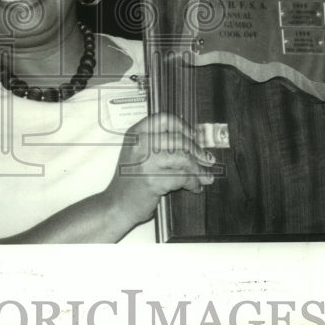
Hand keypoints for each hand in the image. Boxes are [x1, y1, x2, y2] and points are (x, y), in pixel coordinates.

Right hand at [104, 112, 215, 227]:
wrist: (117, 204)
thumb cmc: (130, 179)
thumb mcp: (137, 153)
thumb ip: (157, 143)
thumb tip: (192, 141)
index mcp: (136, 134)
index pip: (164, 119)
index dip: (182, 126)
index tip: (194, 135)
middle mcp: (140, 145)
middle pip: (178, 139)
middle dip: (197, 151)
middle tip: (208, 159)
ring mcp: (145, 163)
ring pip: (183, 159)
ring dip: (199, 169)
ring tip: (206, 176)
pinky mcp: (153, 181)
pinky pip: (182, 178)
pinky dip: (193, 183)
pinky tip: (196, 187)